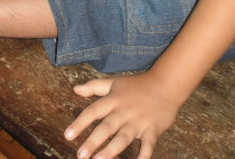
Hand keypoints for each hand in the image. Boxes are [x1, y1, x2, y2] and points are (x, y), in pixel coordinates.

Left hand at [64, 72, 180, 158]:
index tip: (67, 135)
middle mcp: (124, 111)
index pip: (93, 111)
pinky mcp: (153, 130)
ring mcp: (139, 121)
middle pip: (107, 127)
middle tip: (81, 155)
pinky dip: (144, 156)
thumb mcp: (115, 82)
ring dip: (112, 150)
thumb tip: (75, 89)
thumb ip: (94, 86)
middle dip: (93, 141)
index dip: (80, 123)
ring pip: (124, 137)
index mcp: (114, 100)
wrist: (167, 84)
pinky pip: (148, 145)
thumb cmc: (138, 85)